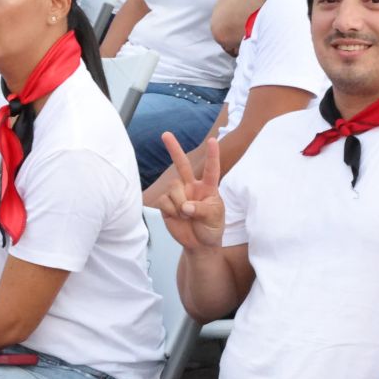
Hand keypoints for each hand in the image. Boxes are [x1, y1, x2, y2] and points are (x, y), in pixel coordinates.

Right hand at [156, 133, 224, 249]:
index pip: (211, 169)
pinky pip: (164, 201)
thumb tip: (185, 206)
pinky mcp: (167, 204)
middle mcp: (192, 186)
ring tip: (186, 215)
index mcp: (208, 187)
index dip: (212, 155)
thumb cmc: (211, 228)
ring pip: (173, 187)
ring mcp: (179, 194)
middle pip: (182, 165)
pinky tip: (177, 217)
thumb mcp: (214, 218)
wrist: (199, 244)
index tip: (213, 141)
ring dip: (179, 202)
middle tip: (165, 134)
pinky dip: (171, 210)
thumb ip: (202, 210)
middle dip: (173, 149)